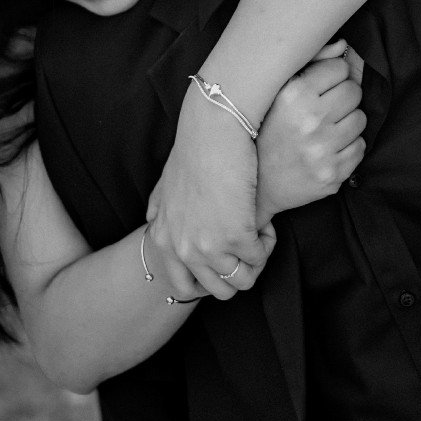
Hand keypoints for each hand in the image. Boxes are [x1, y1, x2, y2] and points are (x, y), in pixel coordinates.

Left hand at [144, 80, 274, 302]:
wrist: (213, 130)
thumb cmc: (193, 149)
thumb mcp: (164, 185)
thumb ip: (159, 209)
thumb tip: (153, 220)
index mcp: (163, 240)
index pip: (183, 288)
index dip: (209, 280)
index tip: (223, 260)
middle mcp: (182, 249)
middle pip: (219, 290)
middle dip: (237, 273)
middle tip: (246, 245)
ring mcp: (209, 247)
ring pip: (243, 280)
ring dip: (255, 258)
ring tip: (257, 230)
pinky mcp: (236, 237)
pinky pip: (260, 257)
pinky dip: (267, 242)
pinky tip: (264, 220)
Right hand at [257, 40, 366, 219]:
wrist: (258, 185)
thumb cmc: (269, 131)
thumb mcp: (279, 92)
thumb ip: (312, 62)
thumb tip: (344, 46)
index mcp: (293, 95)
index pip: (339, 68)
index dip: (332, 76)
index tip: (322, 86)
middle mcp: (309, 122)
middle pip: (354, 92)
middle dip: (343, 98)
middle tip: (326, 108)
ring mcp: (322, 150)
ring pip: (361, 119)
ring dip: (347, 122)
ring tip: (326, 129)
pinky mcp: (333, 174)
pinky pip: (361, 147)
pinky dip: (349, 147)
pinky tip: (329, 148)